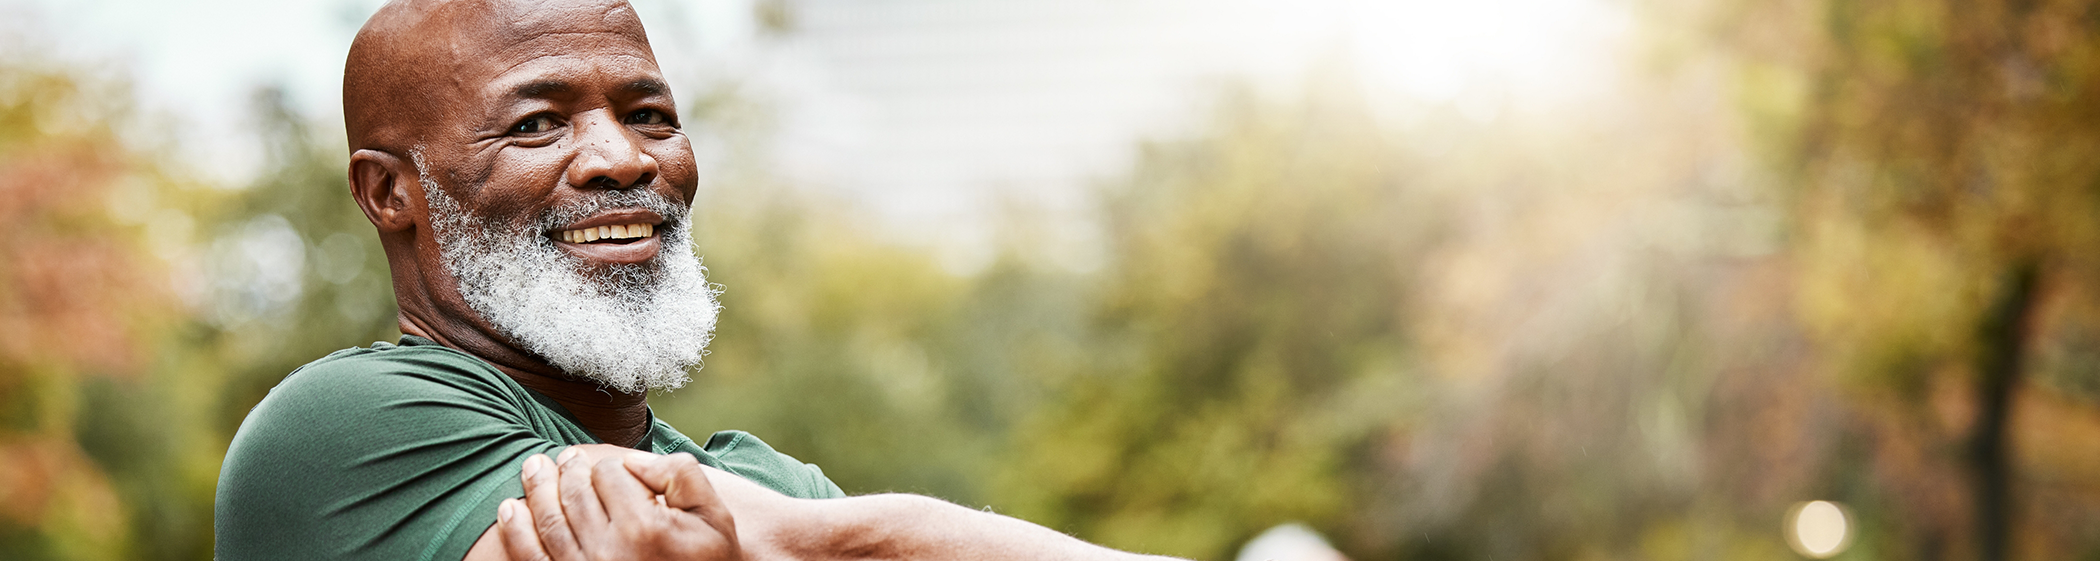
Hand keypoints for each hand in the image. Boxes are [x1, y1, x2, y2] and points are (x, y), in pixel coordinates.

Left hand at [496, 448, 741, 560]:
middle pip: (575, 492)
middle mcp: (609, 550)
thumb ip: (681, 475)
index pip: (609, 474)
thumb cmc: (709, 559)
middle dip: (568, 468)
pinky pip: (532, 556)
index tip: (618, 470)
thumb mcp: (713, 514)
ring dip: (537, 488)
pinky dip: (516, 531)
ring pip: (549, 519)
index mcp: (644, 527)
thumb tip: (633, 461)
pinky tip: (509, 509)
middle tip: (564, 457)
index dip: (612, 464)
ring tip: (533, 467)